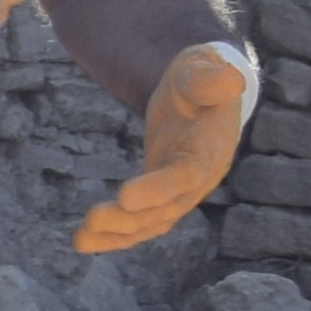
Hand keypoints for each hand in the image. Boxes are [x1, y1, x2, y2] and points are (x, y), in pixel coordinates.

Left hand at [74, 38, 255, 256]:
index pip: (186, 174)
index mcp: (210, 149)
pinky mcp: (160, 196)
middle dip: (130, 218)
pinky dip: (114, 236)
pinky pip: (141, 222)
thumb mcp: (201, 68)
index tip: (125, 196)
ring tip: (80, 239)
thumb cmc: (198, 78)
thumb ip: (209, 77)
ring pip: (151, 221)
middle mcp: (198, 179)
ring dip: (117, 233)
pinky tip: (83, 242)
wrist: (199, 93)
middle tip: (91, 219)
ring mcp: (180, 192)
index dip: (160, 188)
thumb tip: (230, 79)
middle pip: (166, 208)